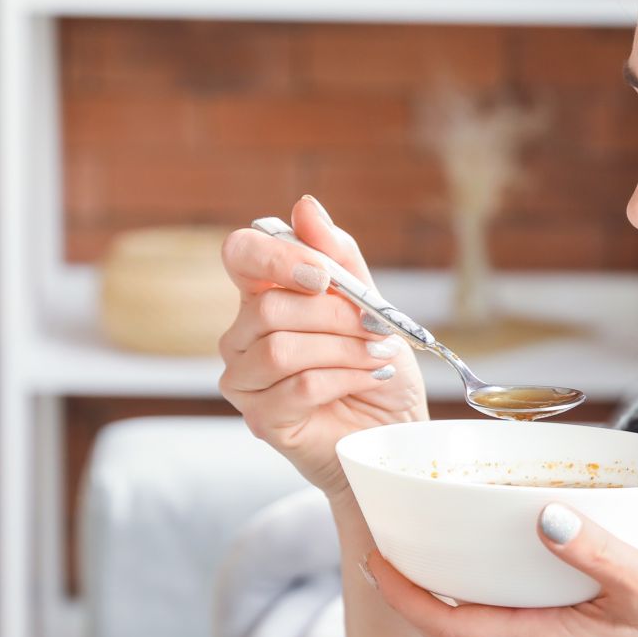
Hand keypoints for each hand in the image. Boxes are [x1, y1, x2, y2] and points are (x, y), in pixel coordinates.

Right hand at [218, 195, 425, 500]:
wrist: (396, 430)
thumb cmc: (379, 367)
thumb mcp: (371, 304)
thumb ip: (339, 258)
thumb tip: (305, 206)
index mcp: (265, 295)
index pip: (240, 254)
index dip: (275, 257)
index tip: (323, 275)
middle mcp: (243, 335)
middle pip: (269, 308)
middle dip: (336, 317)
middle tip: (376, 329)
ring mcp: (245, 379)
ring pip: (280, 349)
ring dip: (344, 351)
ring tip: (378, 357)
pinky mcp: (260, 419)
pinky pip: (296, 387)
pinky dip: (344, 379)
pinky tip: (368, 380)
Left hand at [359, 503, 637, 636]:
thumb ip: (594, 549)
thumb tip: (543, 516)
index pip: (446, 627)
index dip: (402, 595)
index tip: (374, 558)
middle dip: (409, 599)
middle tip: (387, 552)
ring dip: (441, 605)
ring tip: (427, 559)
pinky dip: (479, 608)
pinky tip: (493, 575)